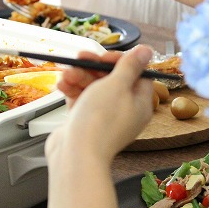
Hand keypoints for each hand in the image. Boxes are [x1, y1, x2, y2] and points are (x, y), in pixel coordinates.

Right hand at [46, 45, 153, 163]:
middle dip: (93, 68)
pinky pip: (81, 101)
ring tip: (66, 75)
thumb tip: (146, 50)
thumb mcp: (117, 85)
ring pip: (93, 89)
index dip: (119, 61)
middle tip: (79, 58)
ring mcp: (104, 118)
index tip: (103, 57)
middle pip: (112, 79)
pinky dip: (72, 91)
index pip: (136, 74)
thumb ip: (130, 66)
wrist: (76, 156)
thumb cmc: (100, 122)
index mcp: (140, 103)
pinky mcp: (86, 123)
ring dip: (79, 78)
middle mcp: (125, 111)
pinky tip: (62, 85)